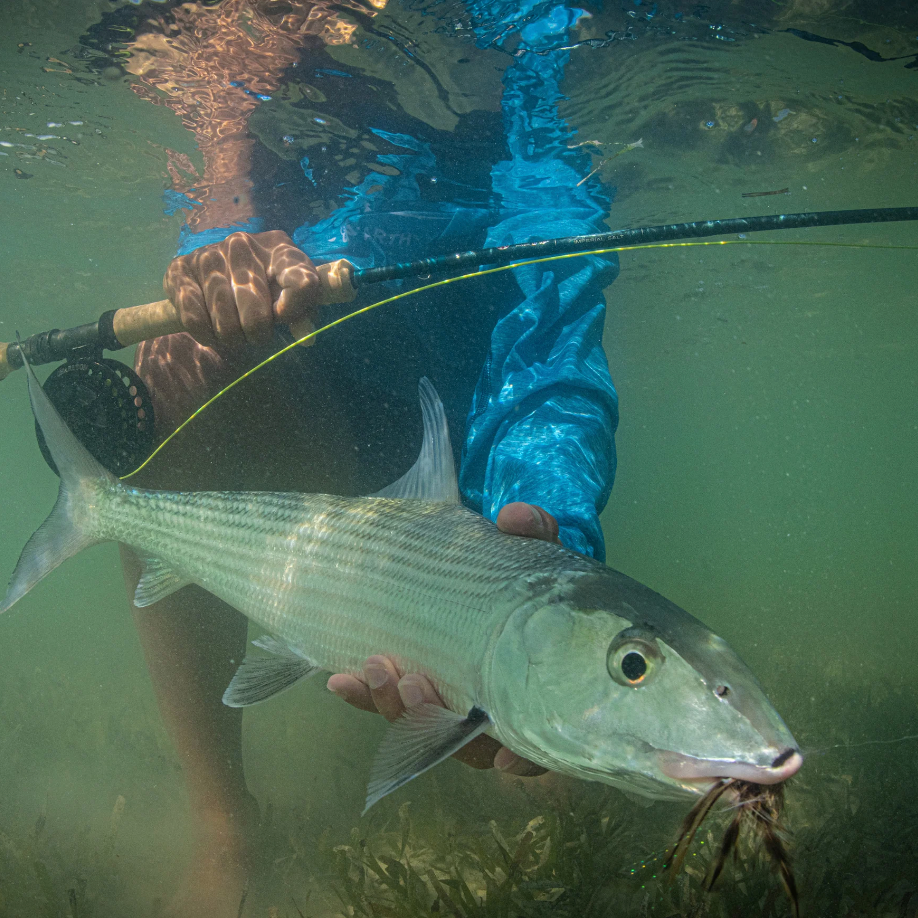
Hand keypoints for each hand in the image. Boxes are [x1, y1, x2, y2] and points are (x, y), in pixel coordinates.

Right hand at [164, 230, 321, 348]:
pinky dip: (206, 335)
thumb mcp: (289, 294)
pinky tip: (212, 329)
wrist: (217, 268)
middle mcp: (242, 245)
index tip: (283, 316)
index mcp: (279, 249)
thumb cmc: (264, 286)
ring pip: (225, 325)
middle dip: (257, 335)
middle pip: (257, 319)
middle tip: (254, 331)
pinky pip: (194, 320)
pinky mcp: (180, 269)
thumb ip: (302, 313)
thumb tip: (305, 338)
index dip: (296, 310)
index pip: (302, 284)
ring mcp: (209, 255)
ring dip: (231, 338)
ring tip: (234, 328)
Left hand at [326, 502, 558, 776]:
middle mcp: (488, 713)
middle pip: (460, 743)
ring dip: (390, 705)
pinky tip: (337, 678)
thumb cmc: (527, 577)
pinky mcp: (412, 687)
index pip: (533, 742)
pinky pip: (385, 701)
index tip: (500, 756)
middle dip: (429, 718)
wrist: (494, 576)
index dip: (519, 757)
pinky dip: (363, 693)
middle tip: (413, 683)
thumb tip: (515, 516)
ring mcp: (446, 704)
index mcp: (533, 695)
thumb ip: (533, 536)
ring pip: (416, 728)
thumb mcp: (536, 553)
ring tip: (372, 667)